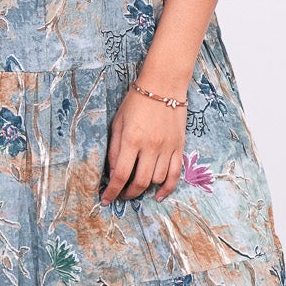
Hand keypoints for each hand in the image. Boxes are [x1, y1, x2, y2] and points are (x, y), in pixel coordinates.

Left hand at [101, 86, 185, 202]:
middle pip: (140, 182)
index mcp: (132, 140)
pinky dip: (167, 189)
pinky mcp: (179, 147)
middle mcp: (150, 147)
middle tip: (121, 195)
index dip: (112, 191)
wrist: (164, 85)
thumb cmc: (136, 101)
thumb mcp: (118, 122)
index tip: (106, 199)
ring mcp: (167, 148)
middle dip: (128, 194)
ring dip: (145, 189)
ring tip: (136, 187)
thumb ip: (115, 149)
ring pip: (156, 180)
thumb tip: (114, 173)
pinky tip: (158, 195)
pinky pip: (175, 174)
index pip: (121, 175)